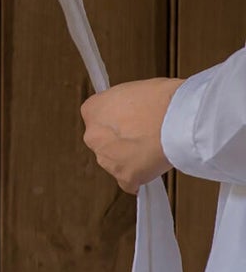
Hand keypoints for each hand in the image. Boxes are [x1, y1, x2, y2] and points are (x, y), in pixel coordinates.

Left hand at [80, 78, 182, 192]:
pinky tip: (153, 166)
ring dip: (130, 160)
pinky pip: (129, 182)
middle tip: (143, 136)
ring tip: (153, 149)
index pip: (98, 119)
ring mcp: (108, 159)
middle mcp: (94, 136)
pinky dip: (140, 177)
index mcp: (92, 110)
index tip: (130, 122)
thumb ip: (122, 104)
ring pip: (115, 163)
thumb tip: (128, 111)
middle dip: (121, 142)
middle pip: (104, 142)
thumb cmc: (162, 100)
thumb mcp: (134, 89)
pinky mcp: (126, 177)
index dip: (117, 121)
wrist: (180, 119)